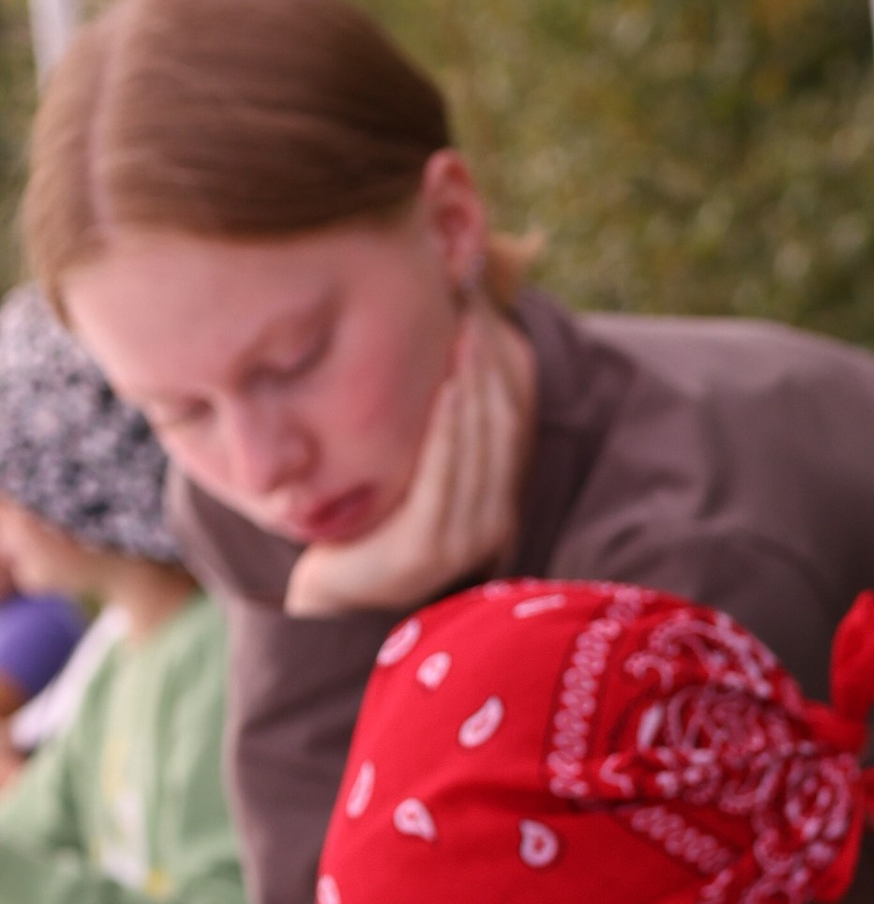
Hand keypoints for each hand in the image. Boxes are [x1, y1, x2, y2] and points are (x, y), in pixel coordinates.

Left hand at [283, 296, 533, 615]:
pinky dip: (448, 430)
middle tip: (474, 314)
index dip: (502, 371)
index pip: (510, 425)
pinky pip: (444, 476)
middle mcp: (490, 523)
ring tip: (463, 338)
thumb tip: (441, 360)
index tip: (484, 318)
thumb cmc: (368, 521)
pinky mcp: (428, 546)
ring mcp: (463, 539)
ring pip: (481, 448)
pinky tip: (446, 389)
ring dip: (474, 388)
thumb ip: (437, 436)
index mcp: (494, 504)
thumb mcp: (412, 473)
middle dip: (489, 369)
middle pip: (501, 430)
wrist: (332, 590)